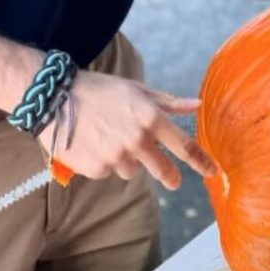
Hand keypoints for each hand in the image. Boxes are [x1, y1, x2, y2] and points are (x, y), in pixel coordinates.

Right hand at [41, 72, 215, 189]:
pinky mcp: (95, 169)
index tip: (213, 172)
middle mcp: (136, 140)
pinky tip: (95, 145)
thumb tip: (196, 105)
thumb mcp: (138, 90)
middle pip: (163, 169)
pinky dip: (106, 163)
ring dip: (129, 161)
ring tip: (112, 140)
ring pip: (133, 170)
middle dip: (170, 176)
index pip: (184, 146)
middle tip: (174, 180)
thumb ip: (169, 103)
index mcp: (150, 118)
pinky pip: (109, 172)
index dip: (201, 161)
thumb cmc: (102, 90)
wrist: (56, 99)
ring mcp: (115, 157)